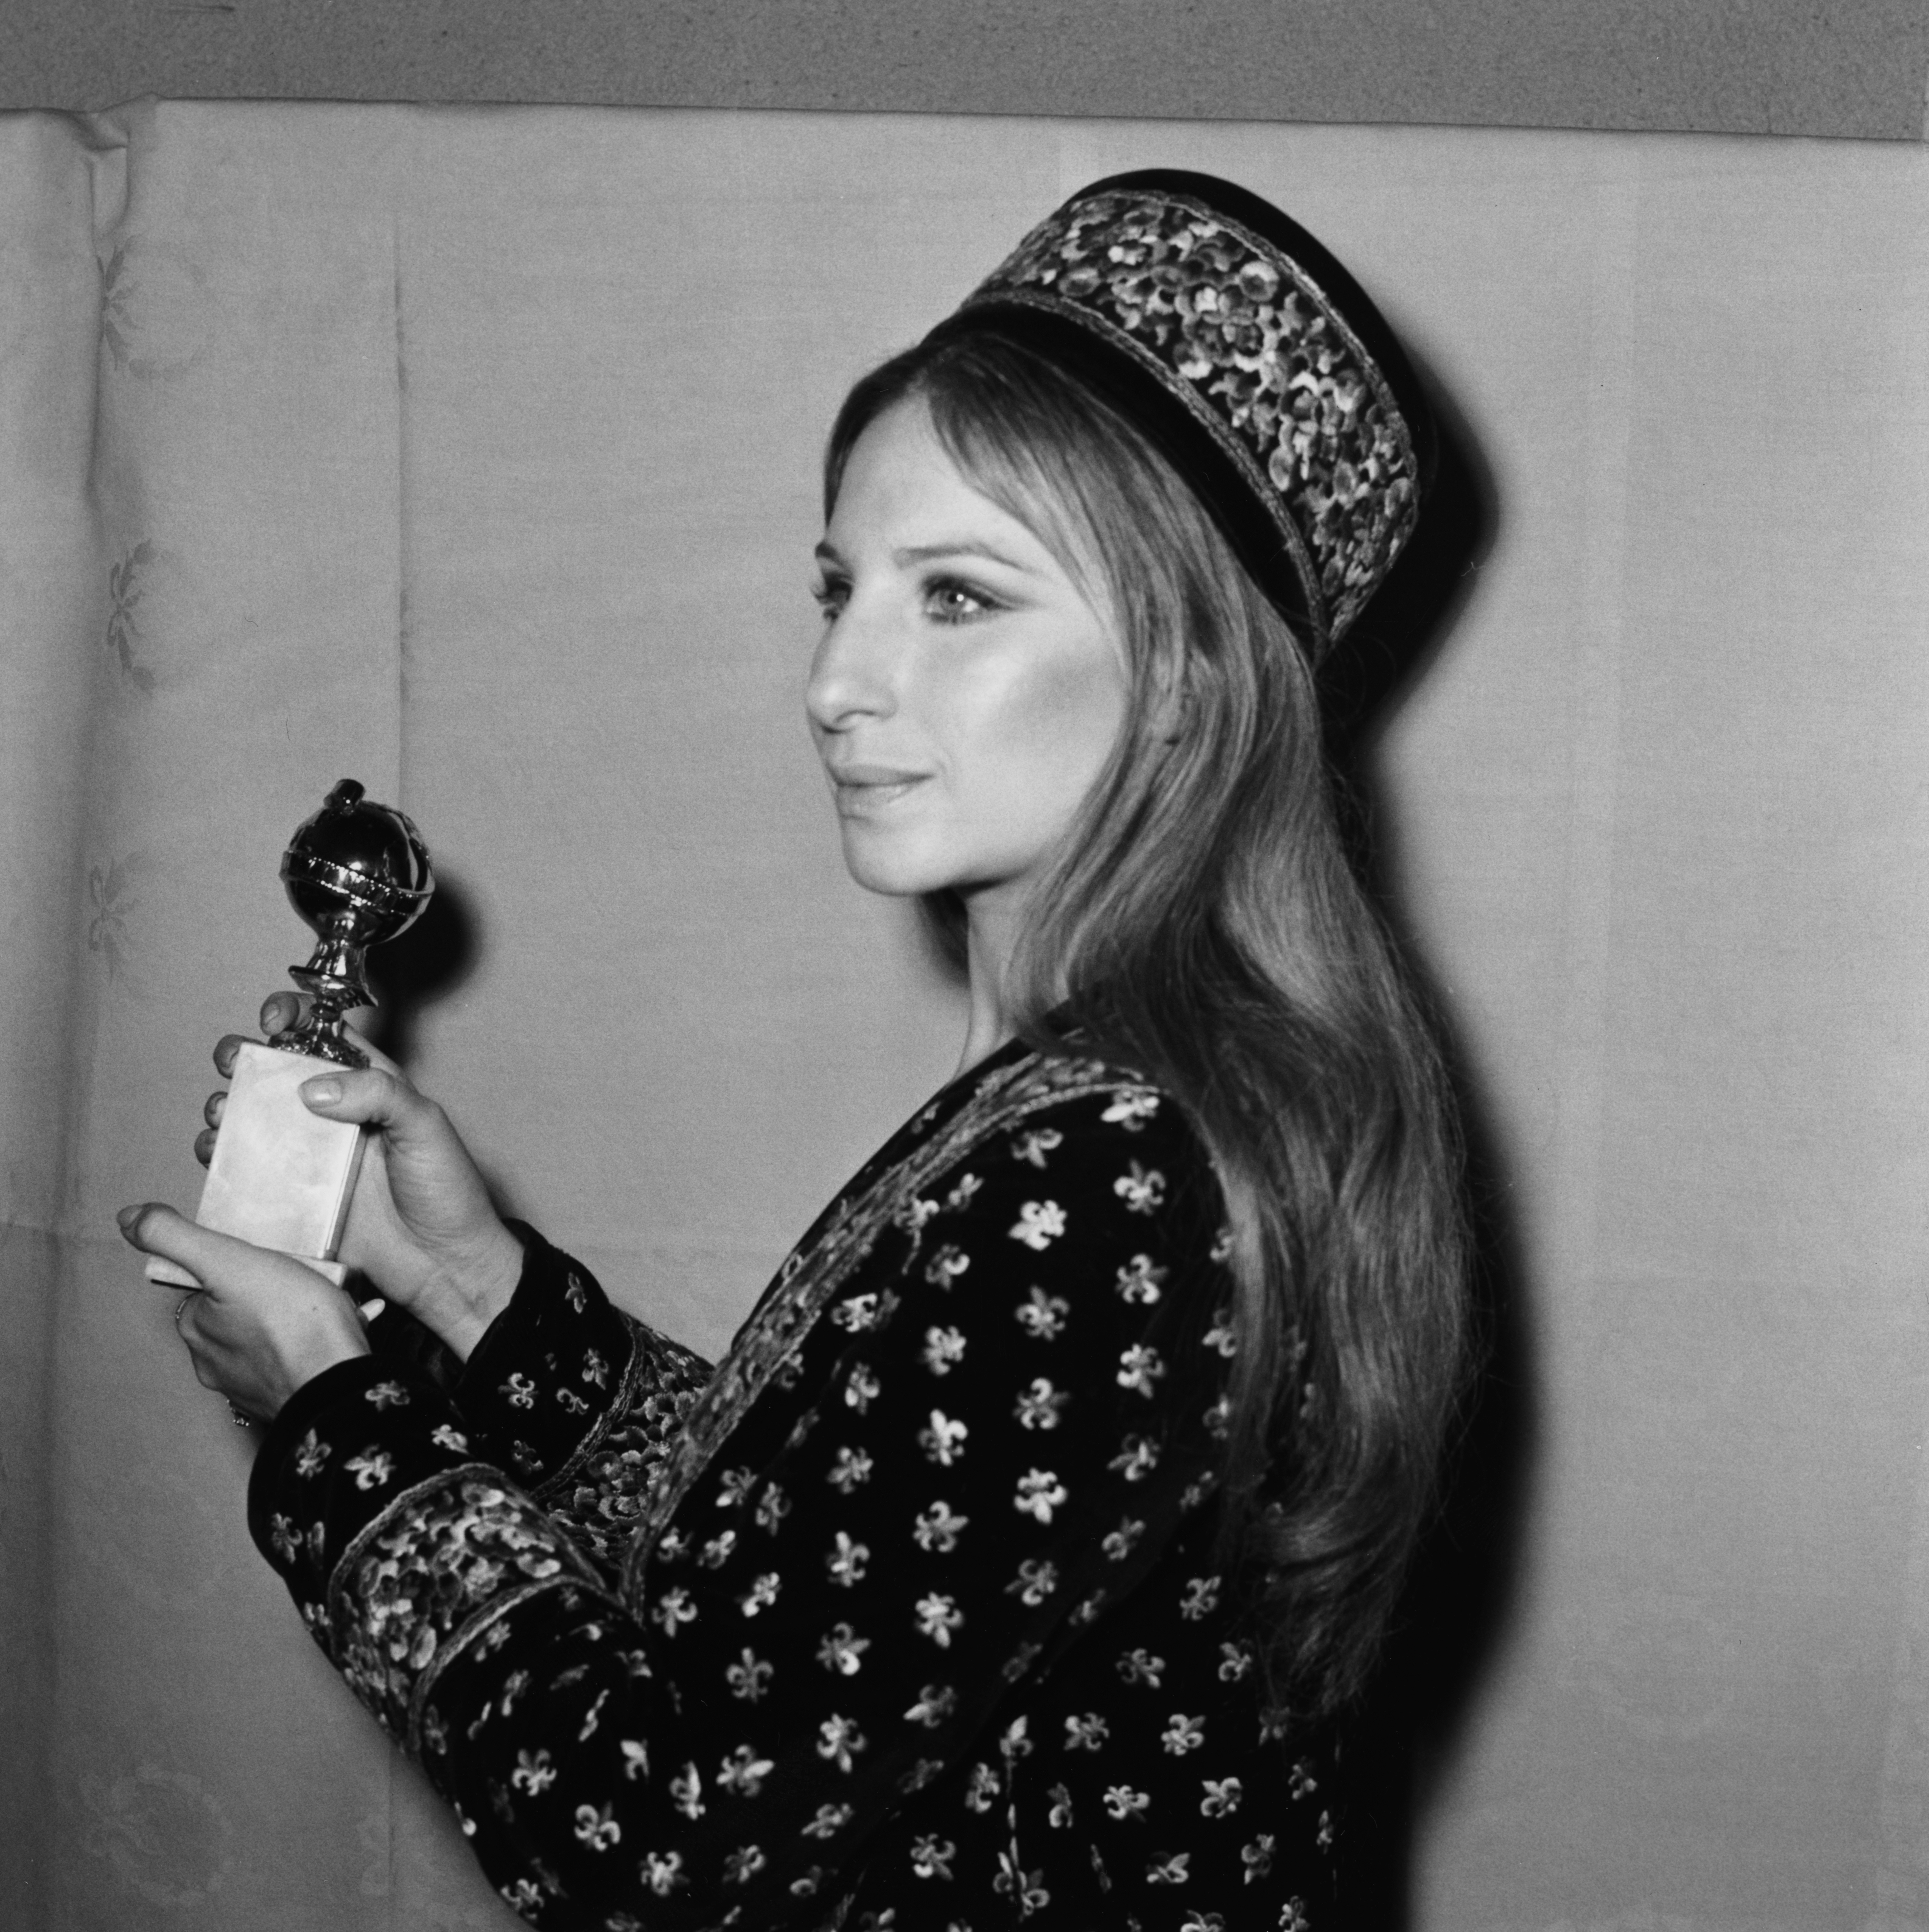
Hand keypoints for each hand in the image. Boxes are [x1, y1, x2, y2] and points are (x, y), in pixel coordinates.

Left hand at [119, 1204, 369, 1421]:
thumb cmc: (292, 1324)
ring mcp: (253, 1384)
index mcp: (197, 1330)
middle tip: (300, 1281)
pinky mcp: (290, 1395)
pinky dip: (319, 1340)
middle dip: (269, 1294)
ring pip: (272, 1337)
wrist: (340, 1386)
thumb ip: (176, 1237)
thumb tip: (128, 1218)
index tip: (266, 1264)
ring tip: (329, 1304)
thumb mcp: (229, 1263)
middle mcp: (216, 1363)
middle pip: (240, 1311)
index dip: (238, 1268)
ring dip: (297, 1318)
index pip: (208, 1286)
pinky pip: (300, 1357)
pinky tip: (344, 1327)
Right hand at [200, 992, 523, 1359]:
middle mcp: (332, 1116)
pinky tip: (213, 1153)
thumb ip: (379, 1094)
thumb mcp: (426, 1127)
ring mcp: (307, 1156)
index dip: (294, 1016)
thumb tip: (312, 1087)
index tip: (273, 1019)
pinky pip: (244, 1171)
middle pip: (273, 1072)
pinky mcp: (290, 1197)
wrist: (444, 1265)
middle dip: (242, 1057)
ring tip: (222, 1113)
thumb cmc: (447, 1191)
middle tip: (233, 1062)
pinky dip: (220, 1157)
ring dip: (225, 1106)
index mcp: (368, 1086)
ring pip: (250, 1117)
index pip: (324, 1035)